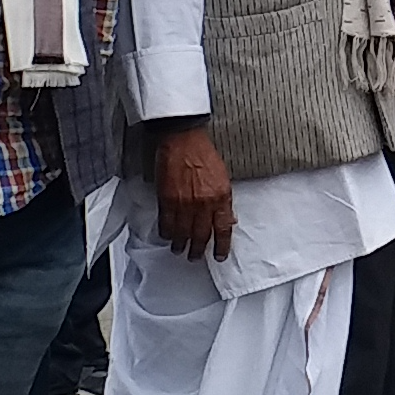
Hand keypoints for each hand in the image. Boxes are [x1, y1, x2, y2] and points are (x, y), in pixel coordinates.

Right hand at [153, 123, 236, 257]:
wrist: (183, 138)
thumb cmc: (202, 153)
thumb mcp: (223, 177)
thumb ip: (225, 200)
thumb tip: (228, 219)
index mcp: (221, 197)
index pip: (224, 230)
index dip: (222, 247)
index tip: (219, 255)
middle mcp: (204, 203)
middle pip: (202, 236)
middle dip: (198, 250)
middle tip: (195, 256)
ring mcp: (185, 203)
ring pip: (183, 234)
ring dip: (181, 245)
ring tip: (179, 249)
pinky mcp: (167, 200)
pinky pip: (166, 224)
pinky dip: (166, 233)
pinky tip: (167, 236)